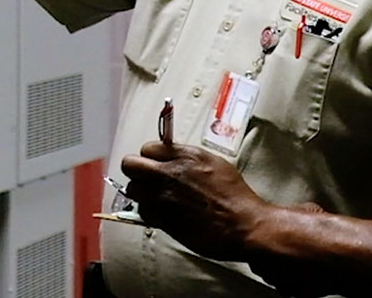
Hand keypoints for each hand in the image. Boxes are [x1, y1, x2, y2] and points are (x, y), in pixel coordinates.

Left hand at [119, 141, 269, 261]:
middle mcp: (169, 173)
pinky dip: (149, 212)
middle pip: (130, 164)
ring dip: (141, 193)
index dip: (151, 157)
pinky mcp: (162, 218)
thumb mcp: (214, 163)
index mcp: (185, 156)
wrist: (242, 224)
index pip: (147, 148)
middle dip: (136, 171)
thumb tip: (171, 156)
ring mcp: (162, 196)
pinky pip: (142, 211)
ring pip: (132, 189)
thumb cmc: (234, 195)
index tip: (156, 164)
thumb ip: (188, 157)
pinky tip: (164, 213)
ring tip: (157, 198)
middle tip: (147, 179)